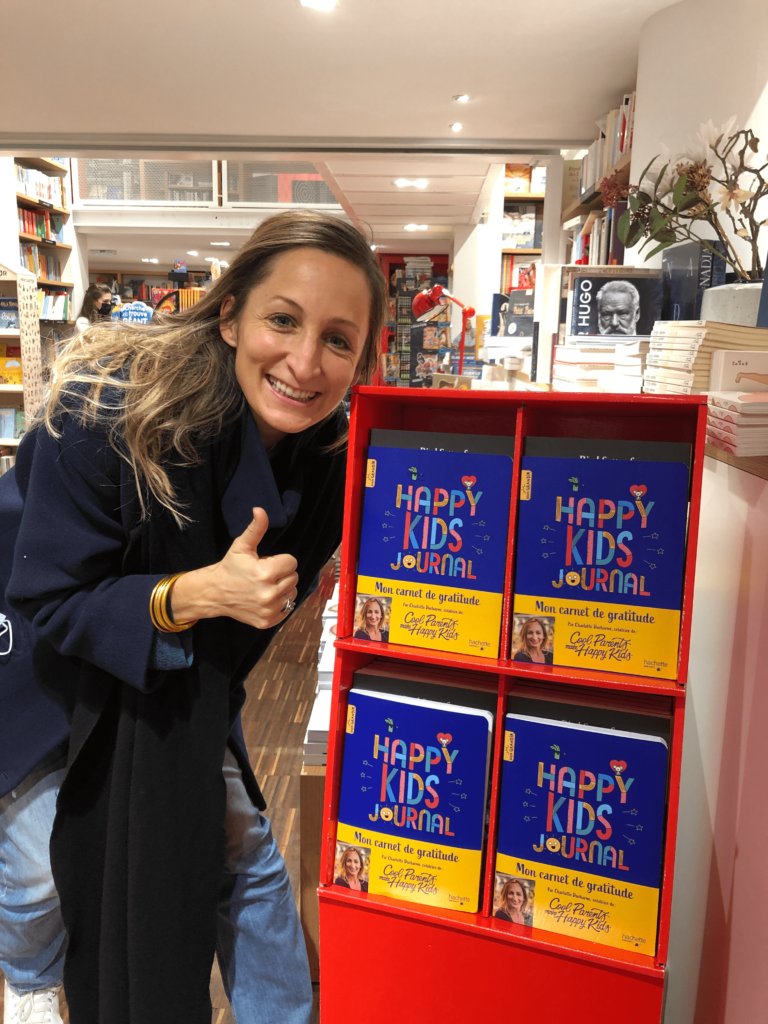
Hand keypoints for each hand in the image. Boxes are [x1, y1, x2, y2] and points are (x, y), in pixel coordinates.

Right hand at [170, 508, 297, 629]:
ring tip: (264, 586)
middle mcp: (269, 593)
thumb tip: (260, 510)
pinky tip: (264, 599)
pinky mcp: (267, 621)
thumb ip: (256, 528)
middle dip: (282, 574)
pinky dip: (279, 605)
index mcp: (265, 573)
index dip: (280, 561)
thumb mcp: (241, 546)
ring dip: (282, 589)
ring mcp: (268, 610)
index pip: (292, 562)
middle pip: (294, 578)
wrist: (214, 593)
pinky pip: (287, 610)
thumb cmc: (230, 567)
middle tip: (264, 575)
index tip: (266, 563)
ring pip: (293, 594)